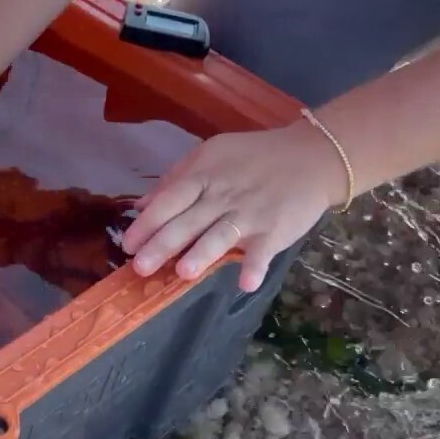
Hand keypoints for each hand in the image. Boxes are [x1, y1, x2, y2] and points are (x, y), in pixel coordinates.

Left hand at [120, 121, 345, 292]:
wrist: (312, 156)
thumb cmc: (254, 158)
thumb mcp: (211, 155)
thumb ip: (175, 179)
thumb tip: (141, 205)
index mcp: (203, 177)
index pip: (169, 201)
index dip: (147, 224)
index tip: (127, 245)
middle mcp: (222, 196)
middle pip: (187, 222)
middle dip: (162, 245)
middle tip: (140, 268)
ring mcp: (249, 214)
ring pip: (221, 235)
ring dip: (203, 254)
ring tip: (184, 273)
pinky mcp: (275, 229)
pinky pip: (263, 250)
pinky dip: (256, 266)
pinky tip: (246, 283)